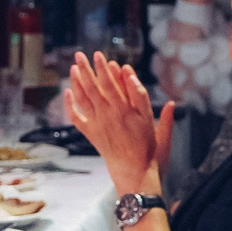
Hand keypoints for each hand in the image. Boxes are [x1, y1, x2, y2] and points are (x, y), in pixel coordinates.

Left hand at [62, 51, 169, 191]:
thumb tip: (164, 98)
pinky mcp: (92, 135)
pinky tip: (67, 93)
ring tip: (73, 67)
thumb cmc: (150, 154)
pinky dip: (71, 106)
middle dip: (89, 69)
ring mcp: (100, 125)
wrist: (135, 175)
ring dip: (78, 82)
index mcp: (129, 112)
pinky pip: (78, 118)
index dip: (109, 71)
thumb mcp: (160, 132)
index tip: (106, 58)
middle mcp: (112, 116)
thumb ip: (160, 113)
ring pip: (85, 99)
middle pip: (97, 88)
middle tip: (82, 55)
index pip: (116, 85)